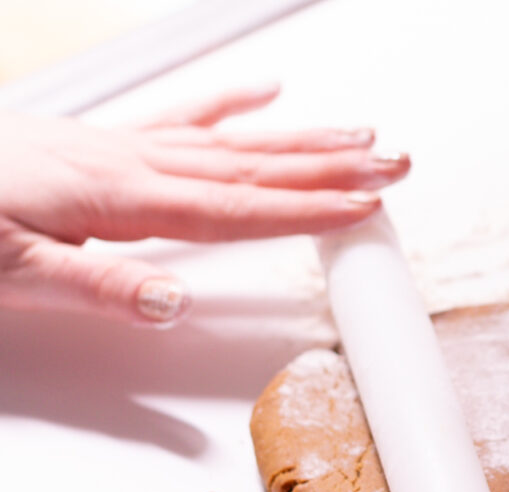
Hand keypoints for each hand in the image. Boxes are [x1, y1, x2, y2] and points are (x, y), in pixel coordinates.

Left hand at [0, 84, 410, 324]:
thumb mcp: (7, 271)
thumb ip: (96, 287)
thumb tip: (175, 303)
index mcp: (120, 198)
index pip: (235, 209)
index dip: (305, 211)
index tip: (364, 208)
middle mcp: (134, 164)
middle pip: (254, 168)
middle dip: (331, 169)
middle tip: (394, 164)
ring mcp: (124, 149)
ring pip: (233, 142)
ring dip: (302, 142)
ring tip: (360, 137)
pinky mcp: (107, 145)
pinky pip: (184, 118)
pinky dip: (230, 104)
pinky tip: (265, 95)